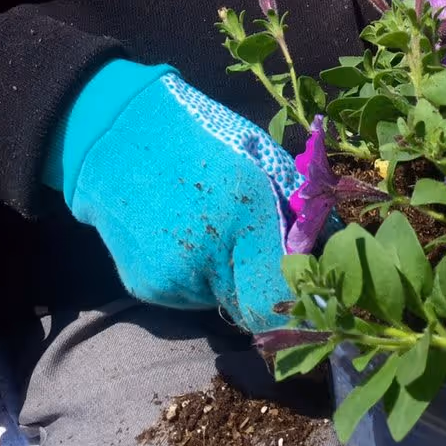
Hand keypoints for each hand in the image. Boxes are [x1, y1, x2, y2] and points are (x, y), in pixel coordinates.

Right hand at [46, 60, 300, 332]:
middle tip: (263, 253)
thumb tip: (329, 255)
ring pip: (224, 302)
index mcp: (245, 212)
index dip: (300, 296)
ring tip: (212, 229)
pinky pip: (192, 296)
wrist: (117, 136)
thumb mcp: (262, 160)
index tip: (307, 285)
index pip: (284, 294)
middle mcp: (207, 256)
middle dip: (267, 288)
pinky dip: (198, 275)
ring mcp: (171, 278)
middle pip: (257, 309)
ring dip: (230, 279)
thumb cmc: (203, 139)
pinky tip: (183, 235)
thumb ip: (298, 214)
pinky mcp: (145, 288)